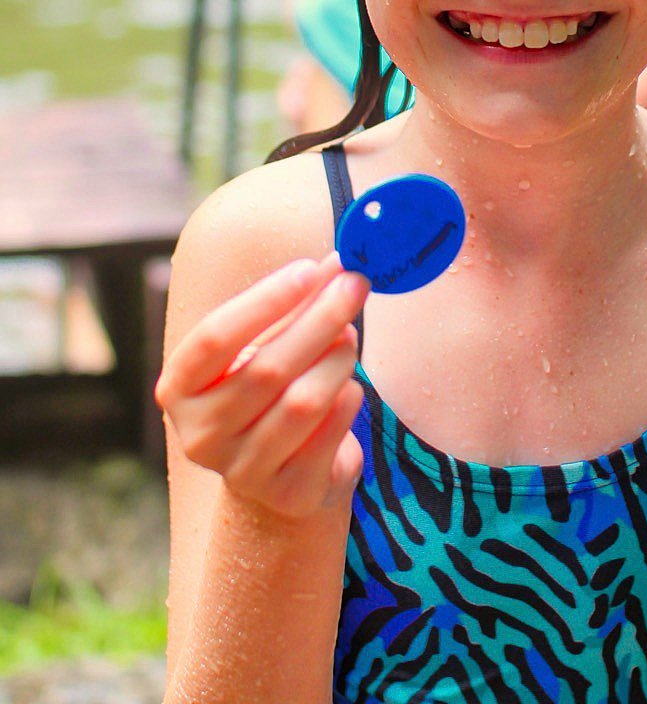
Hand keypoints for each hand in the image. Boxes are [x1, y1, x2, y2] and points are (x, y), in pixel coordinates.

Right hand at [156, 254, 367, 517]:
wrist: (284, 473)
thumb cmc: (270, 392)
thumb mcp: (268, 345)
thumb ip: (295, 306)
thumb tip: (336, 264)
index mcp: (180, 387)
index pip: (214, 336)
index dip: (264, 301)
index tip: (309, 269)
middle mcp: (200, 433)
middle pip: (267, 367)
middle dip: (320, 320)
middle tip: (354, 286)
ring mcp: (240, 470)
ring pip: (302, 402)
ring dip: (338, 360)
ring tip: (350, 339)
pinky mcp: (286, 494)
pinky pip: (328, 433)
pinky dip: (347, 400)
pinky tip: (350, 387)